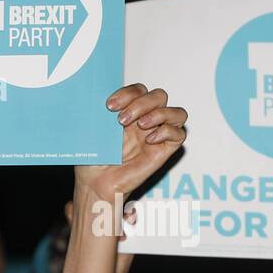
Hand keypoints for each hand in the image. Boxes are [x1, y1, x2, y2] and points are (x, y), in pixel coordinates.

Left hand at [74, 84, 187, 204]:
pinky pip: (179, 135)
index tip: (109, 106)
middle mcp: (145, 121)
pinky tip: (148, 140)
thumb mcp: (93, 128)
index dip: (128, 93)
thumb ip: (101, 111)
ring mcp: (156, 135)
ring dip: (158, 114)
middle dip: (141, 102)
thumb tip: (97, 94)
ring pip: (177, 113)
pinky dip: (166, 131)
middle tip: (121, 119)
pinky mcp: (163, 151)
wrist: (95, 182)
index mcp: (129, 111)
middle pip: (159, 96)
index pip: (139, 90)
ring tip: (140, 125)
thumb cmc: (93, 156)